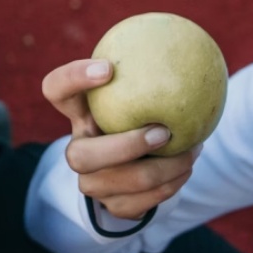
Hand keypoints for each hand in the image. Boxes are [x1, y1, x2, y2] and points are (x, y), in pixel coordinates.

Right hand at [42, 58, 200, 220]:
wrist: (142, 169)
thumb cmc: (145, 118)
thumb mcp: (145, 94)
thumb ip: (157, 74)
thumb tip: (197, 45)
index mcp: (79, 114)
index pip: (56, 89)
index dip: (73, 79)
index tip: (109, 68)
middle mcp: (77, 150)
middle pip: (80, 156)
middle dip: (124, 147)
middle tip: (163, 131)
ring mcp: (90, 182)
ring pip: (119, 182)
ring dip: (163, 169)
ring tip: (192, 150)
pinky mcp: (111, 207)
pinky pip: (140, 202)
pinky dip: (169, 186)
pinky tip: (187, 169)